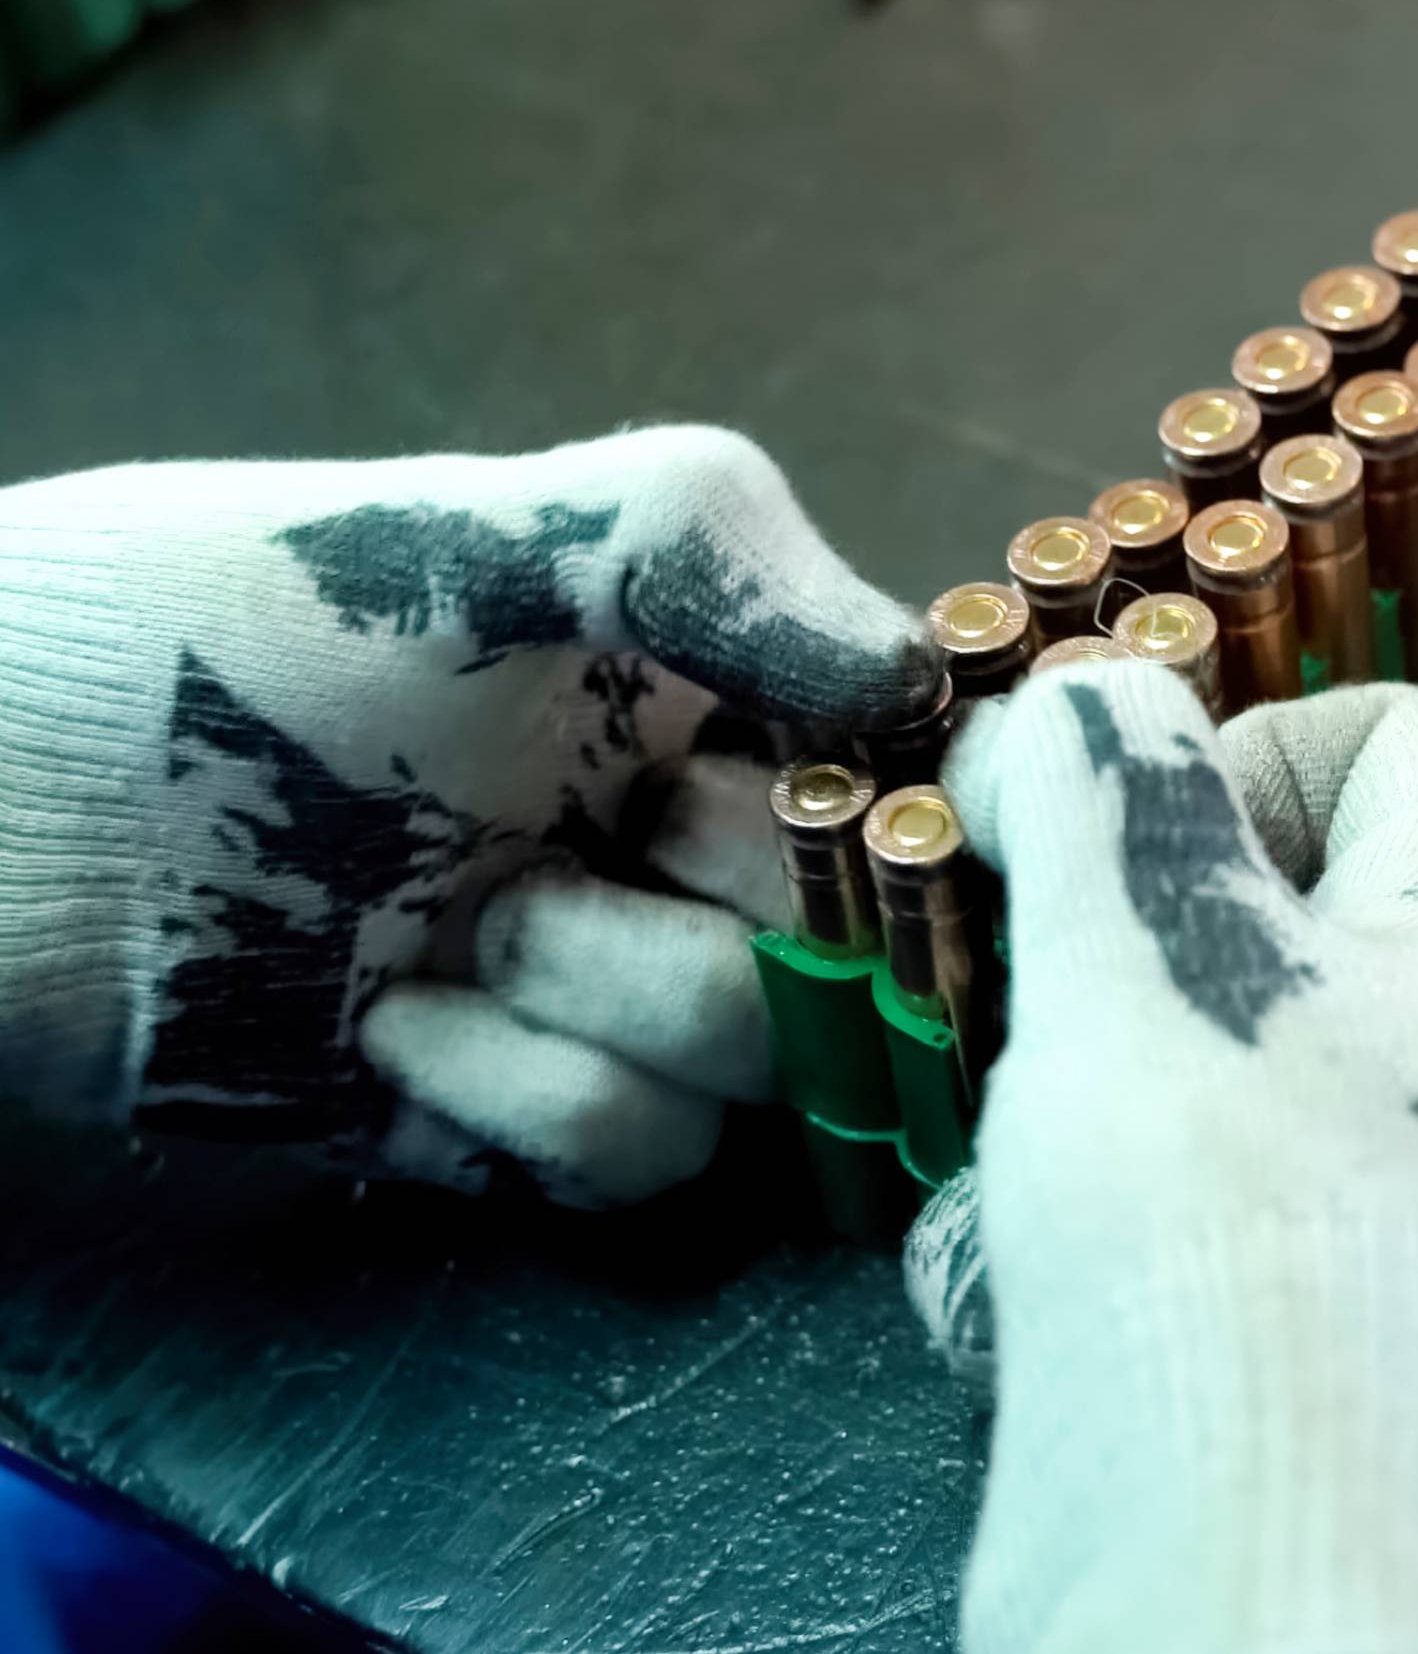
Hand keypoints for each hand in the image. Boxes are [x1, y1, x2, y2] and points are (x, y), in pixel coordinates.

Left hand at [0, 426, 934, 1204]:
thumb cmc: (231, 629)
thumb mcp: (479, 529)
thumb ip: (710, 548)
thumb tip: (912, 669)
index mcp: (705, 695)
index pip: (905, 776)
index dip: (905, 810)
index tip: (830, 793)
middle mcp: (674, 848)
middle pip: (866, 952)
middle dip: (746, 910)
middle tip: (608, 833)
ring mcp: (594, 992)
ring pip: (760, 1077)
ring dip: (626, 1011)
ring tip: (465, 935)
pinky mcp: (505, 1117)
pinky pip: (633, 1162)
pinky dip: (537, 1104)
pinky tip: (394, 1030)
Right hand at [908, 667, 1417, 1653]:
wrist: (1242, 1621)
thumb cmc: (1244, 1276)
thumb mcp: (1158, 963)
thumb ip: (1114, 797)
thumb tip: (1083, 698)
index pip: (1399, 749)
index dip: (1243, 746)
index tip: (1116, 823)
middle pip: (1245, 917)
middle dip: (1098, 951)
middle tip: (1026, 1002)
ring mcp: (1346, 1228)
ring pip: (1151, 1082)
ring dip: (1041, 1117)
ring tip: (1017, 1195)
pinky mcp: (1246, 1351)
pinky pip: (1118, 1241)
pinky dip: (1034, 1261)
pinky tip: (1009, 1312)